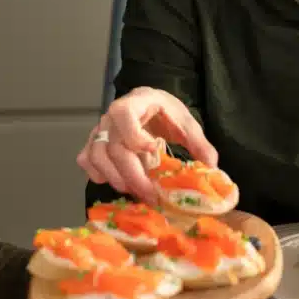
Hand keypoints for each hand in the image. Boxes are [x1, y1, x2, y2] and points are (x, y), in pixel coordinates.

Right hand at [76, 86, 216, 203]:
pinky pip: (86, 160)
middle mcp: (111, 117)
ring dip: (115, 178)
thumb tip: (212, 168)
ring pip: (96, 157)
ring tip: (135, 191)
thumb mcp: (185, 122)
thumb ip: (199, 143)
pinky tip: (116, 180)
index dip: (135, 136)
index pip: (124, 116)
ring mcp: (99, 130)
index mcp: (133, 104)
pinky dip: (98, 174)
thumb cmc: (164, 112)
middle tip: (150, 195)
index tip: (155, 150)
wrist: (148, 103)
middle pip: (113, 147)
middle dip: (132, 175)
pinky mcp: (93, 143)